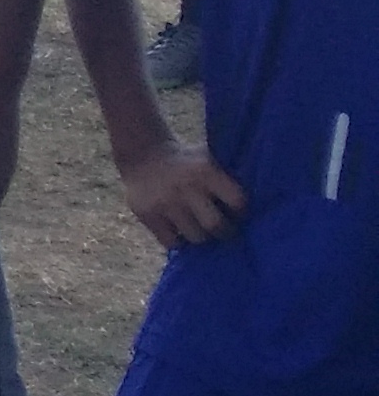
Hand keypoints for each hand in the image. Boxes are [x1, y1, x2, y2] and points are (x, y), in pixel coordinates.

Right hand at [113, 139, 244, 247]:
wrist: (141, 153)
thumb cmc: (185, 160)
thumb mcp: (207, 159)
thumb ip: (225, 178)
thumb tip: (255, 202)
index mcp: (206, 172)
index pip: (237, 201)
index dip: (240, 211)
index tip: (238, 213)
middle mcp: (187, 188)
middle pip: (215, 225)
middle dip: (224, 232)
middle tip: (224, 231)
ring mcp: (165, 204)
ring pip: (194, 237)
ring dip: (201, 236)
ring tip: (201, 231)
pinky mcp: (147, 214)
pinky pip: (170, 242)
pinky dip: (178, 240)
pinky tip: (179, 232)